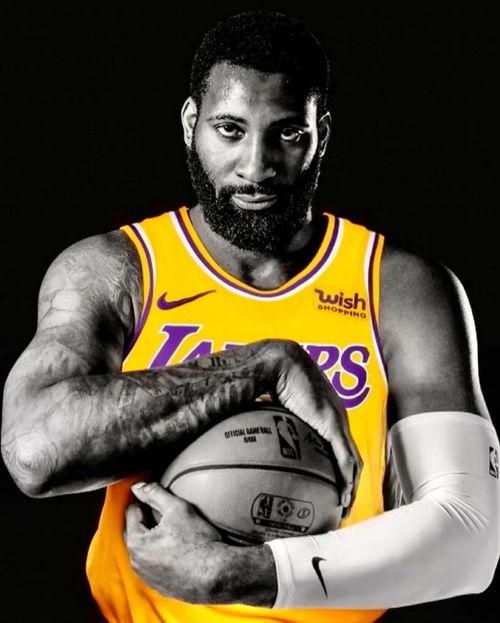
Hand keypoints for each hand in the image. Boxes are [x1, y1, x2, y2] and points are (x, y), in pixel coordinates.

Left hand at [124, 481, 277, 605]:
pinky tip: (176, 550)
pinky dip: (160, 556)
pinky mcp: (161, 587)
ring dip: (152, 540)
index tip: (156, 497)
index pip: (132, 513)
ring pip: (144, 551)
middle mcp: (137, 563)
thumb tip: (137, 486)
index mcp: (137, 543)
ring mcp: (148, 578)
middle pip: (136, 533)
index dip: (144, 501)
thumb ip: (155, 494)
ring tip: (171, 531)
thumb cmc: (197, 540)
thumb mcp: (177, 509)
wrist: (217, 574)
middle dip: (146, 521)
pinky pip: (154, 566)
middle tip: (164, 512)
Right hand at [265, 339, 362, 514]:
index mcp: (322, 414)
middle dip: (348, 483)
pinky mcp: (334, 425)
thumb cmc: (269, 378)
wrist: (279, 362)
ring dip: (351, 487)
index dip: (335, 467)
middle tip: (339, 505)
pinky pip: (346, 459)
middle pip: (349, 457)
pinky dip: (347, 480)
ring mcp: (337, 422)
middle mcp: (335, 419)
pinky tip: (343, 498)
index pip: (336, 445)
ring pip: (353, 462)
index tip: (327, 486)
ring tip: (343, 509)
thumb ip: (261, 425)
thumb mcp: (266, 409)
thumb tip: (238, 441)